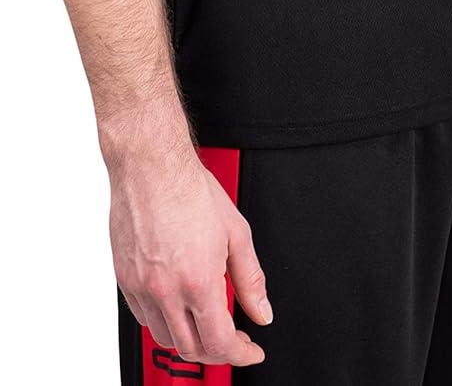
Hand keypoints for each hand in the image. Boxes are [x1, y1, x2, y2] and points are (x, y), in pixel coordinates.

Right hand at [108, 140, 271, 367]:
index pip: (220, 343)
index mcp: (198, 281)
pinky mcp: (123, 278)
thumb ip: (251, 278)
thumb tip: (261, 310)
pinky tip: (177, 306)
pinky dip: (162, 322)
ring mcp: (140, 286)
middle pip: (190, 349)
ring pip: (163, 337)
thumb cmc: (188, 188)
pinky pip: (142, 317)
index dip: (240, 354)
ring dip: (188, 340)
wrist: (150, 165)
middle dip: (216, 352)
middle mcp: (165, 290)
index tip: (250, 350)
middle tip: (232, 338)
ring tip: (204, 322)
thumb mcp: (236, 232)